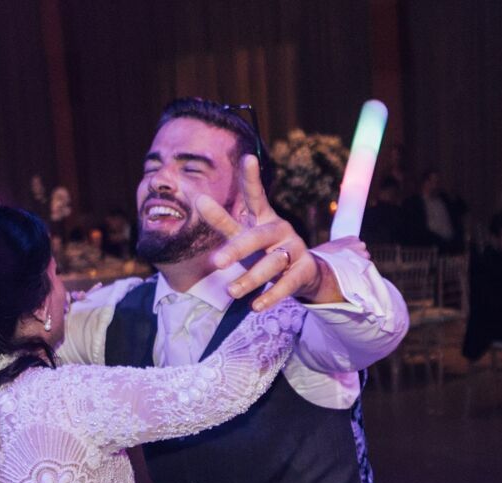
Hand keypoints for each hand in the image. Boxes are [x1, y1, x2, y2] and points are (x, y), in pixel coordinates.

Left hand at [196, 156, 339, 311]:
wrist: (302, 271)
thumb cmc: (263, 249)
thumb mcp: (243, 234)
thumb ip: (222, 221)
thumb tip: (198, 199)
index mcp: (263, 217)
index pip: (255, 195)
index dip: (252, 179)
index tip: (248, 158)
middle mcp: (279, 229)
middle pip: (257, 238)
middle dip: (237, 250)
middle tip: (216, 262)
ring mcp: (293, 249)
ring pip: (270, 264)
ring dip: (249, 279)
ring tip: (230, 292)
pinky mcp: (303, 270)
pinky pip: (287, 285)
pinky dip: (271, 296)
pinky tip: (255, 306)